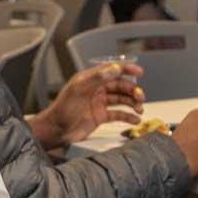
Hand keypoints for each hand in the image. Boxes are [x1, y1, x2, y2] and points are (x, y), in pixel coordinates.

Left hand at [27, 61, 144, 148]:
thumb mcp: (79, 89)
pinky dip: (128, 116)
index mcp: (90, 80)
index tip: (139, 71)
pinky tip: (135, 119)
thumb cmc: (62, 109)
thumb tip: (114, 68)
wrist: (56, 130)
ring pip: (121, 100)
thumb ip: (97, 78)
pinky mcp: (100, 116)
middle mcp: (96, 90)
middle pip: (120, 86)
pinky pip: (118, 114)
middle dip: (132, 90)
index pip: (111, 70)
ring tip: (139, 108)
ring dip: (132, 103)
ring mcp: (99, 103)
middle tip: (140, 97)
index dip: (126, 69)